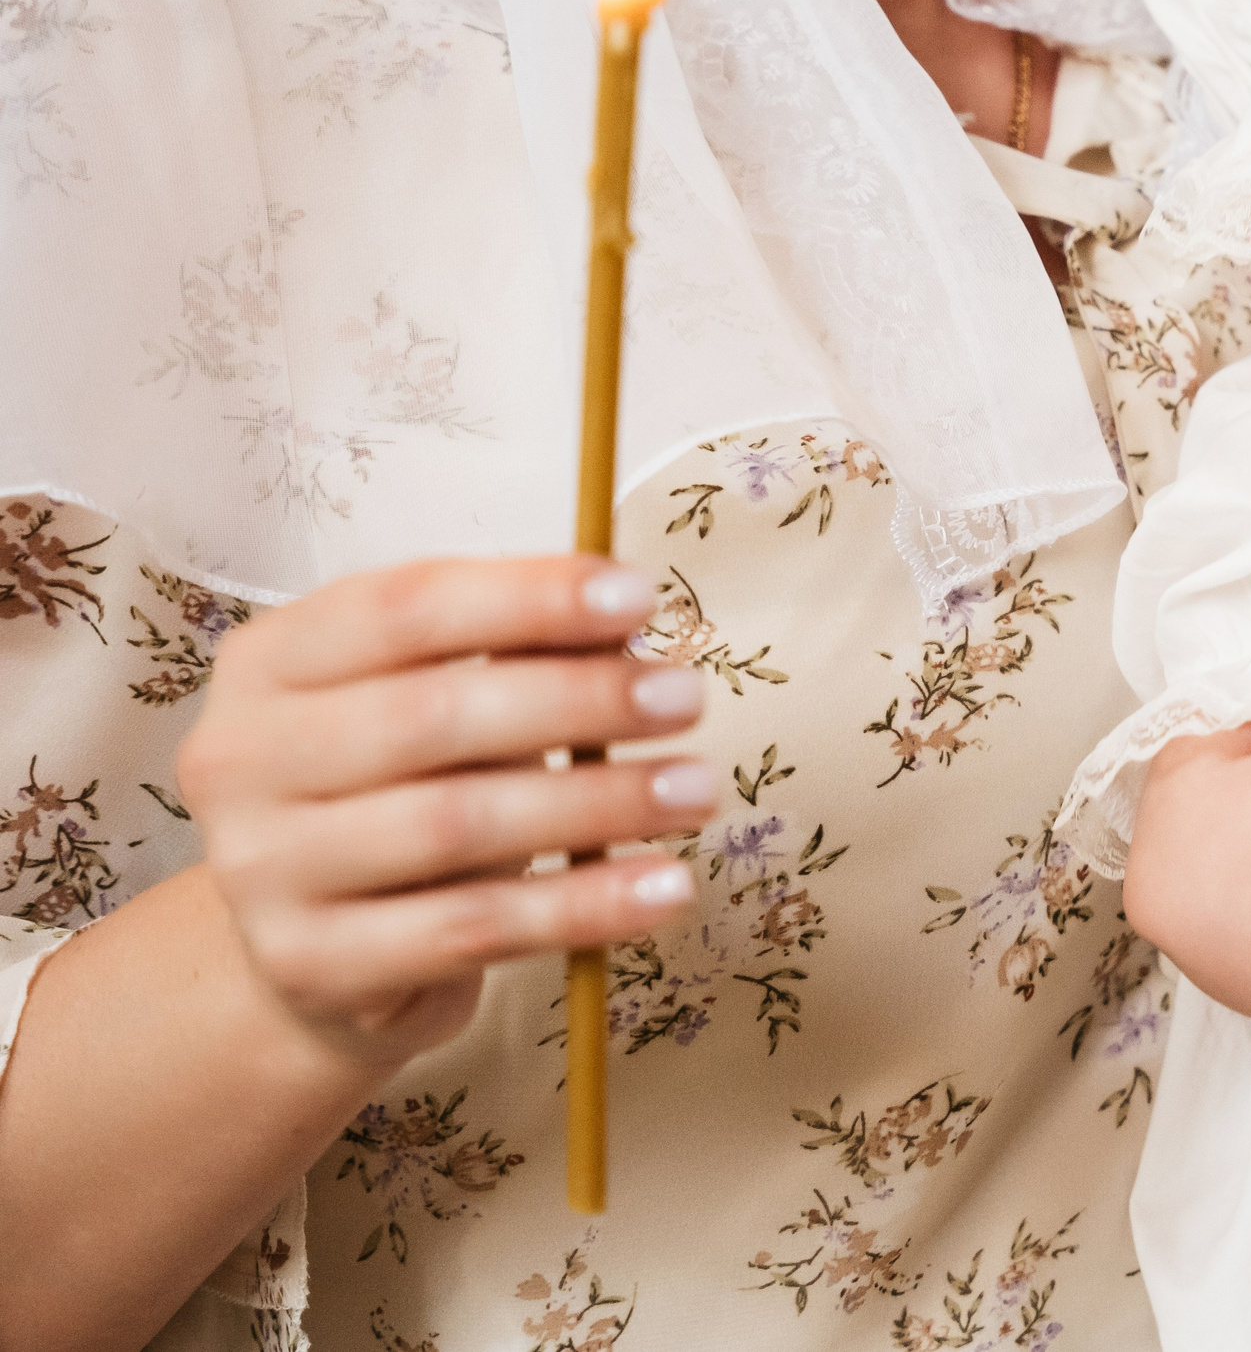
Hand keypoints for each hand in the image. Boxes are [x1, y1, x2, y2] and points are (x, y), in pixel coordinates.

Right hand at [178, 556, 714, 1070]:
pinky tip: (664, 888)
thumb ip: (510, 657)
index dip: (527, 598)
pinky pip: (473, 930)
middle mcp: (242, 758)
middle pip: (432, 716)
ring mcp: (264, 869)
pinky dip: (583, 906)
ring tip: (696, 790)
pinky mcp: (312, 964)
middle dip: (578, 701)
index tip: (638, 596)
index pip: (402, 607)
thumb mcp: (432, 706)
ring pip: (457, 825)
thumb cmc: (396, 794)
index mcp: (271, 661)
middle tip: (685, 698)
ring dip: (598, 803)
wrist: (307, 955)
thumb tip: (627, 622)